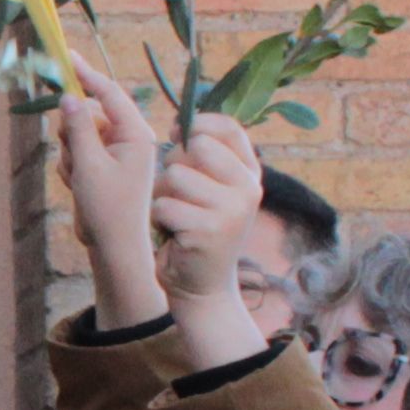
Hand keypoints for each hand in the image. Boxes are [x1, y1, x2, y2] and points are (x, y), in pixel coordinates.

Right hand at [55, 61, 161, 333]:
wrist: (113, 248)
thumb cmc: (108, 209)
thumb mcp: (89, 165)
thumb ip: (78, 129)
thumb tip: (69, 97)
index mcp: (135, 135)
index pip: (109, 94)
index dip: (87, 75)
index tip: (66, 58)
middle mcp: (128, 139)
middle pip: (88, 115)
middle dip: (73, 133)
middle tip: (75, 158)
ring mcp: (115, 154)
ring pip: (78, 135)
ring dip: (71, 155)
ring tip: (81, 182)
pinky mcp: (102, 167)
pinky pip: (76, 154)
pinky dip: (71, 167)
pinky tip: (80, 188)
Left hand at [152, 114, 271, 368]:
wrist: (202, 287)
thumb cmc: (197, 230)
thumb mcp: (211, 189)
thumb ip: (204, 158)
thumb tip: (181, 122)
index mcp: (249, 173)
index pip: (227, 127)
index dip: (197, 125)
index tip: (180, 136)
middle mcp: (247, 188)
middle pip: (193, 147)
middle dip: (174, 166)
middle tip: (182, 196)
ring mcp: (231, 210)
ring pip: (174, 177)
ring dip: (164, 197)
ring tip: (178, 218)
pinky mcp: (209, 230)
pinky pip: (164, 206)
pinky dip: (160, 220)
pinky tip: (175, 236)